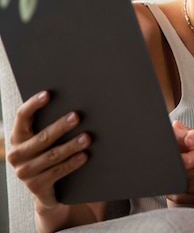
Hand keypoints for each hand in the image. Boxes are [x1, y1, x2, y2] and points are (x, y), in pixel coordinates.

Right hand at [6, 91, 90, 210]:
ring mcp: (25, 172)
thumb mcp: (46, 139)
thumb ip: (51, 123)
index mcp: (17, 137)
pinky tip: (84, 156)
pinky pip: (57, 172)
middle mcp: (17, 154)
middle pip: (42, 137)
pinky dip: (72, 163)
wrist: (47, 188)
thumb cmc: (49, 153)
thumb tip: (74, 106)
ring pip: (51, 156)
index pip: (22, 116)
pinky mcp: (36, 186)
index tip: (48, 94)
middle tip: (76, 117)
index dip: (34, 104)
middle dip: (60, 127)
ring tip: (87, 138)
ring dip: (70, 146)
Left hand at [167, 121, 193, 207]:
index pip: (178, 157)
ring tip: (171, 170)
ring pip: (174, 183)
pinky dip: (172, 190)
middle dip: (167, 165)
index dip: (168, 154)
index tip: (164, 150)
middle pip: (173, 170)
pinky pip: (178, 197)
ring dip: (169, 177)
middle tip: (166, 160)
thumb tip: (174, 125)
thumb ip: (189, 134)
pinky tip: (175, 183)